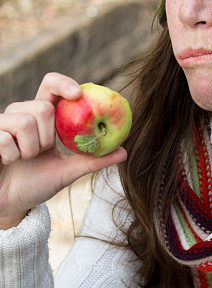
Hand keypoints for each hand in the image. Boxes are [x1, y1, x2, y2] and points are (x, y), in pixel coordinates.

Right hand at [0, 72, 127, 229]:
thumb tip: (124, 152)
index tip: (77, 94)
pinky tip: (8, 161)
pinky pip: (3, 139)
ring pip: (23, 122)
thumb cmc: (36, 184)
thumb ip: (92, 161)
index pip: (51, 86)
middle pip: (41, 107)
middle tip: (42, 152)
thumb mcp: (67, 172)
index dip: (63, 83)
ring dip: (28, 149)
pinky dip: (11, 156)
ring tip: (24, 159)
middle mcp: (22, 113)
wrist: (10, 204)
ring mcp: (3, 123)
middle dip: (46, 136)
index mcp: (43, 116)